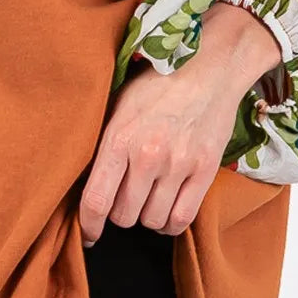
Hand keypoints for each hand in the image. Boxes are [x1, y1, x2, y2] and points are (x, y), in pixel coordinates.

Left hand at [77, 3, 281, 245]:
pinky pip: (182, 218)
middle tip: (124, 199)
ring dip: (146, 216)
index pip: (96, 200)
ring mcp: (179, 165)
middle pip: (124, 216)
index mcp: (119, 137)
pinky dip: (171, 222)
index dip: (88, 226)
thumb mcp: (119, 102)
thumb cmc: (159, 80)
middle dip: (119, 213)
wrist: (210, 63)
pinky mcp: (205, 170)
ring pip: (152, 220)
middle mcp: (147, 155)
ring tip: (147, 198)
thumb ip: (105, 140)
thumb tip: (87, 178)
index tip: (88, 234)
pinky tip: (167, 209)